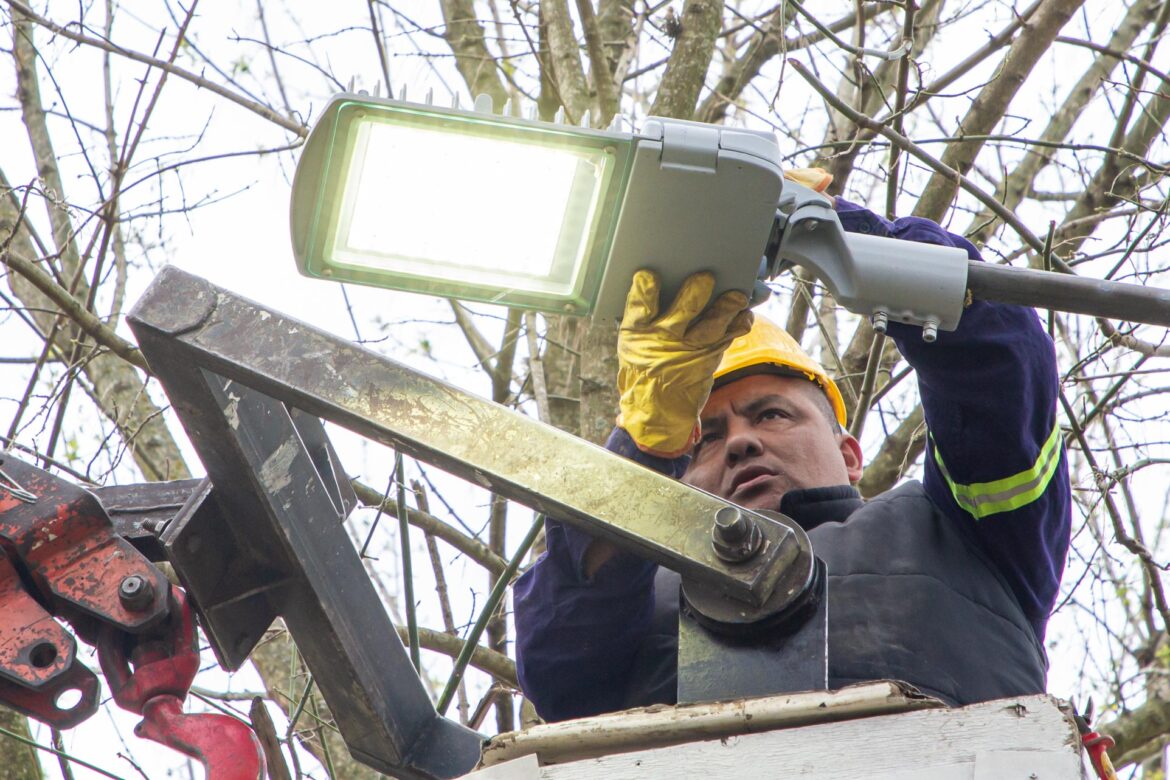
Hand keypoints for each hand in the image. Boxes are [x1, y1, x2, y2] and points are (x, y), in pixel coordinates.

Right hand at [616, 270, 752, 455]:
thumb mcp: (633, 341)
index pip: (640, 307)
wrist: (656, 406)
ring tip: (737, 296)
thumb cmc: (644, 363)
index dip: (645, 291)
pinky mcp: (710, 356)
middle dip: (695, 294)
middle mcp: (664, 339)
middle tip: (705, 278)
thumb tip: (660, 278)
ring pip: (712, 325)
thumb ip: (645, 312)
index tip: (649, 276)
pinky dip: (740, 323)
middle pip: (682, 312)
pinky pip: (729, 336)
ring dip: (727, 308)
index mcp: (637, 332)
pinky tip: (745, 312)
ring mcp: (689, 349)